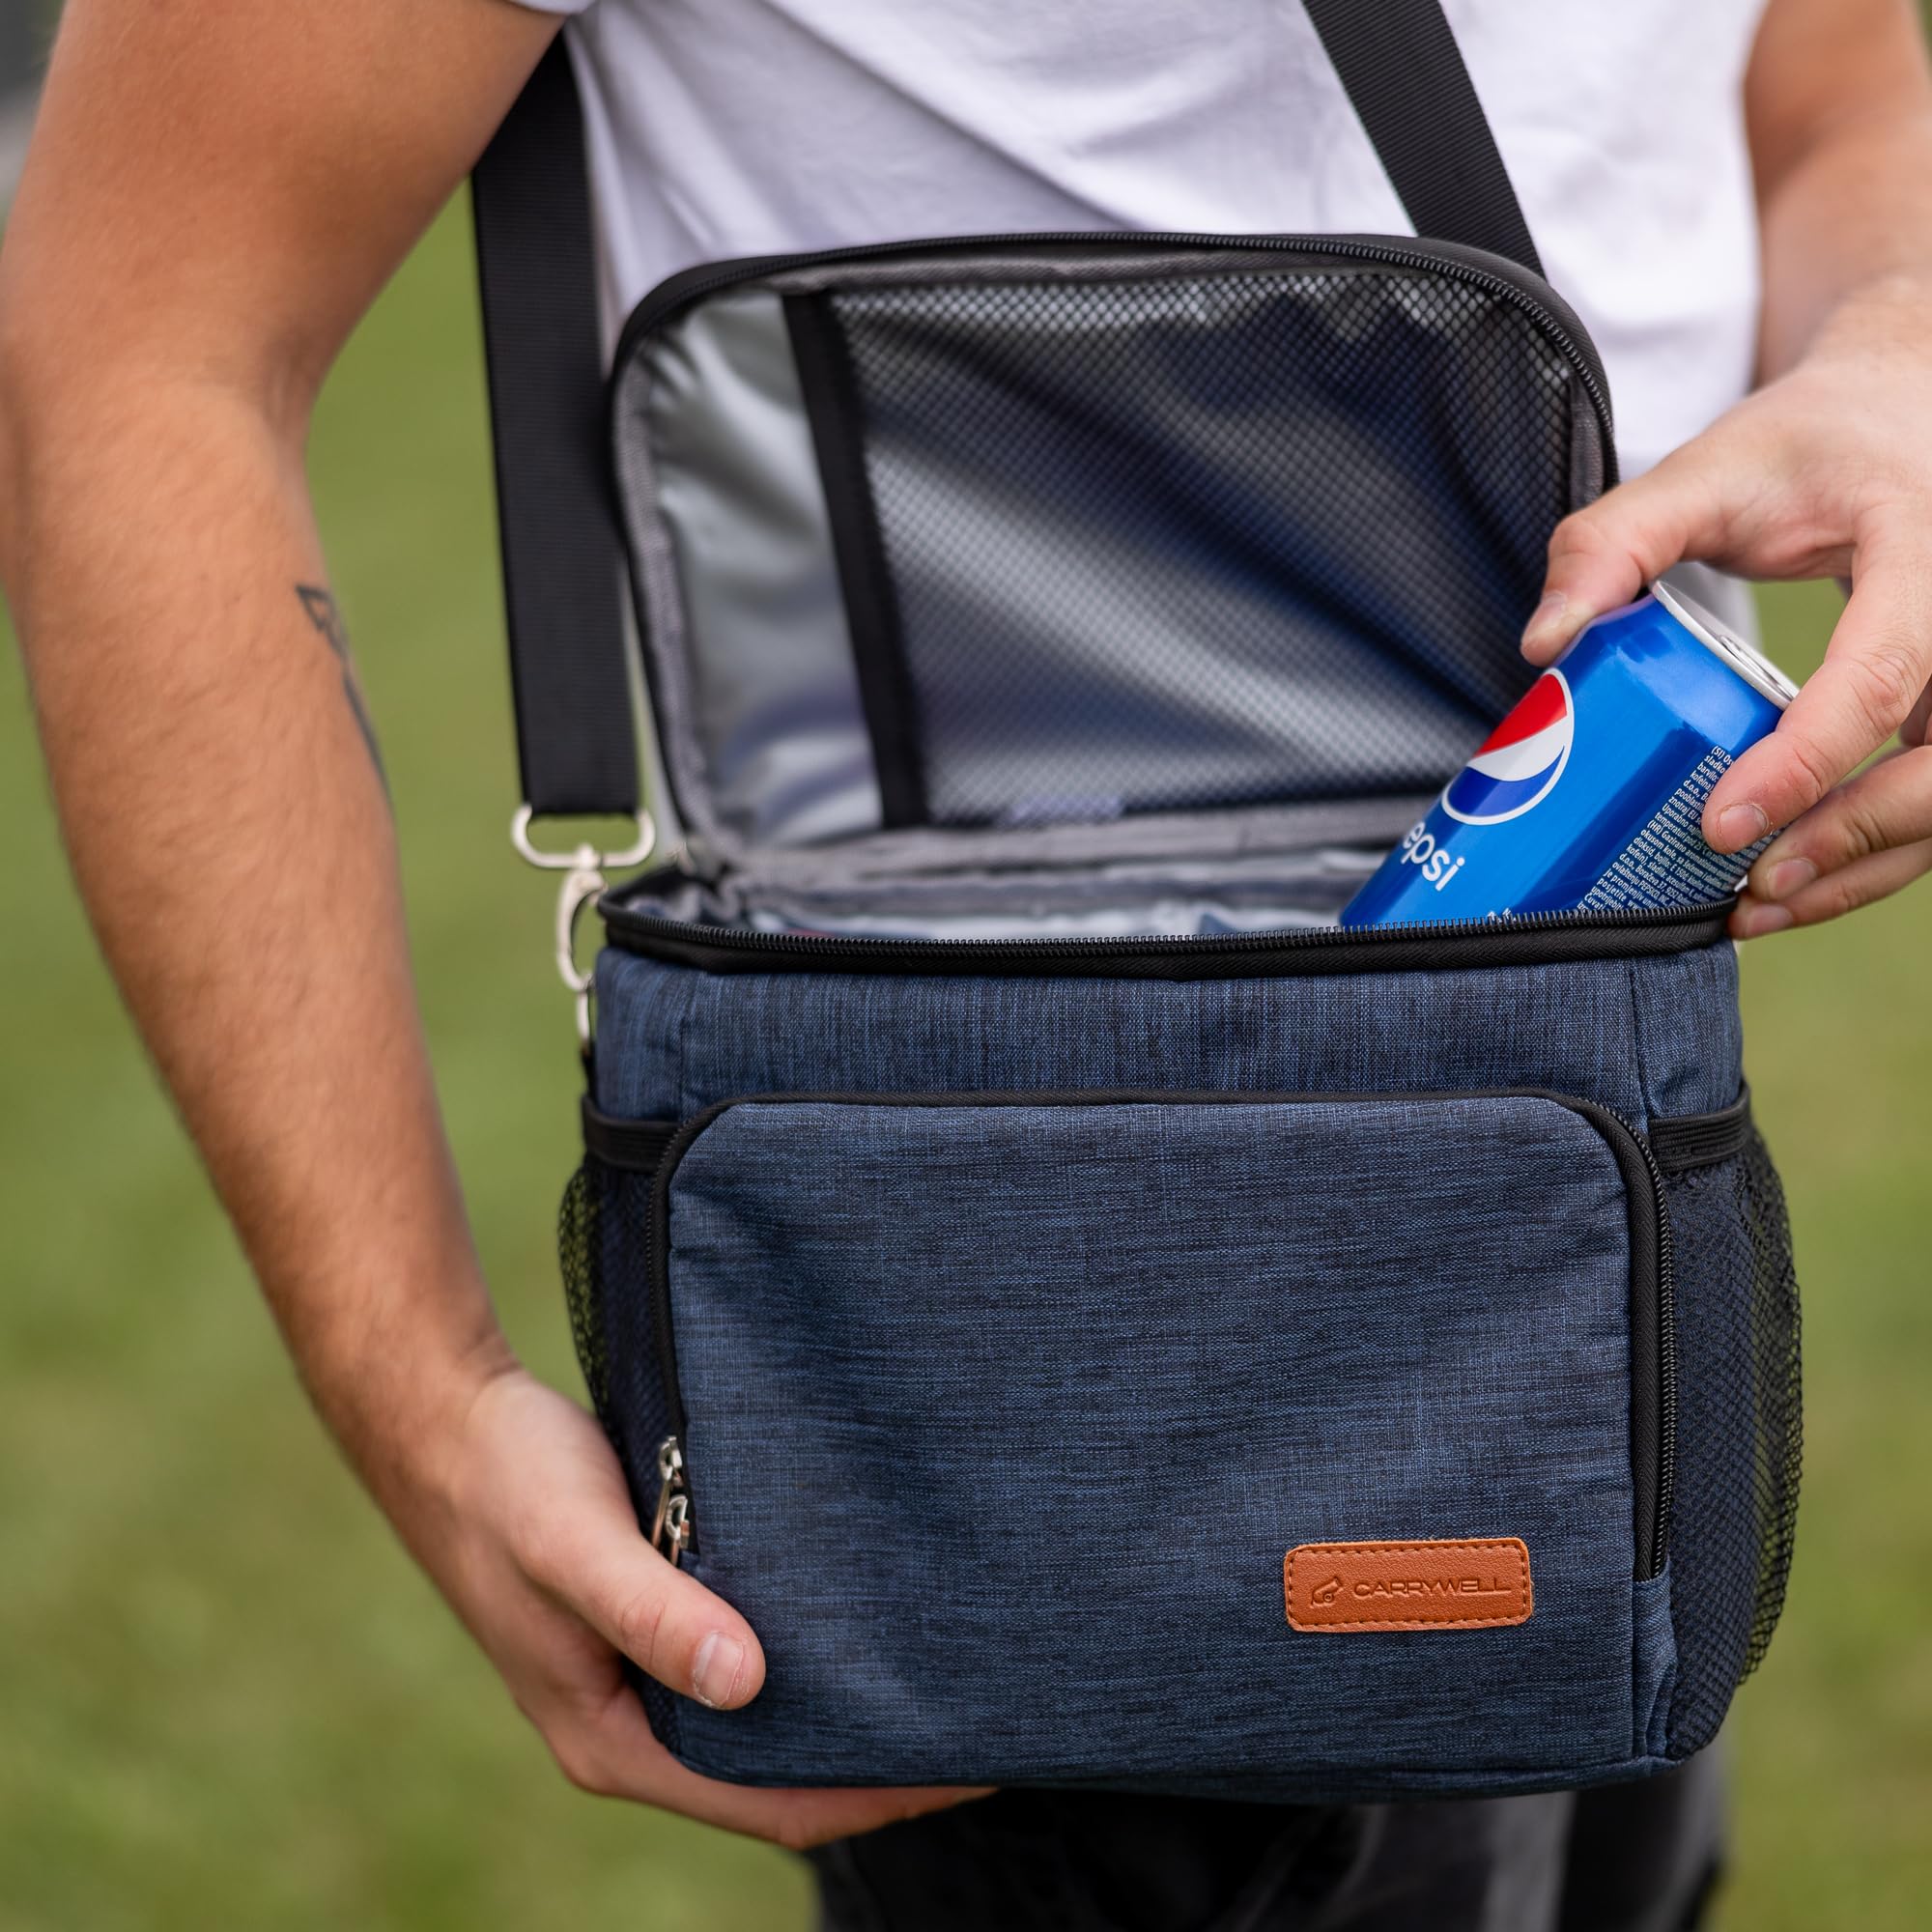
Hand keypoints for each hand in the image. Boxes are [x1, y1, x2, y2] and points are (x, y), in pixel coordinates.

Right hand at [403, 1358, 985, 1846]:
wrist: (446, 1421)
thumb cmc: (507, 1484)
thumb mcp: (575, 1547)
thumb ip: (653, 1614)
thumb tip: (748, 1681)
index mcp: (614, 1740)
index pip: (774, 1804)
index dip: (876, 1792)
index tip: (969, 1760)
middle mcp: (636, 1724)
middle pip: (781, 1775)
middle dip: (879, 1759)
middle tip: (983, 1711)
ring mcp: (646, 1674)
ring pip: (770, 1716)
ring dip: (849, 1704)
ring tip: (947, 1668)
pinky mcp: (658, 1617)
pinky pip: (751, 1655)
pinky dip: (813, 1650)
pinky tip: (870, 1610)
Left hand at [1519, 273, 1931, 936]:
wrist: (1894, 419)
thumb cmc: (1806, 446)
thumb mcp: (1704, 472)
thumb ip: (1612, 543)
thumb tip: (1544, 644)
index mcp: (1921, 543)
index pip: (1881, 672)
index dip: (1806, 761)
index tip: (1721, 822)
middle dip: (1851, 836)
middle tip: (1747, 882)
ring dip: (1864, 864)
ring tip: (1757, 905)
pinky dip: (1871, 851)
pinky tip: (1791, 883)